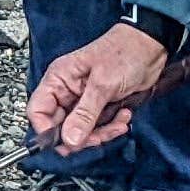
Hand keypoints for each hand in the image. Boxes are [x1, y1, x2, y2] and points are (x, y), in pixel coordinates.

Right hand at [28, 22, 169, 154]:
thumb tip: (69, 140)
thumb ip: (84, 114)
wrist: (151, 46)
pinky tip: (123, 116)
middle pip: (60, 126)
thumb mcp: (102, 85)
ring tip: (118, 124)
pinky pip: (98, 127)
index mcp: (58, 79)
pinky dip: (111, 127)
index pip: (38, 111)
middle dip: (79, 136)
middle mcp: (67, 91)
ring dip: (101, 133)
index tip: (64, 143)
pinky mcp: (99, 107)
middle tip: (96, 138)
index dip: (47, 131)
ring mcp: (83, 100)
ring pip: (80, 131)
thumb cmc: (124, 51)